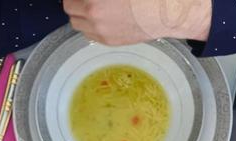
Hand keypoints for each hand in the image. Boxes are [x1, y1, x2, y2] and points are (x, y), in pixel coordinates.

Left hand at [63, 0, 211, 46]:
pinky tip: (103, 18)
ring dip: (81, 15)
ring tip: (94, 8)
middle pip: (70, 8)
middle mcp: (94, 14)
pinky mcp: (108, 41)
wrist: (166, 12)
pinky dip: (91, 26)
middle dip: (76, 2)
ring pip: (77, 23)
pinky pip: (89, 34)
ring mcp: (100, 30)